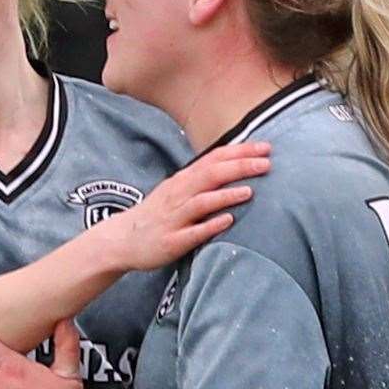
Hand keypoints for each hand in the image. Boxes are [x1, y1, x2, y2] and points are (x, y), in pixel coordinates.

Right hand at [93, 141, 269, 272]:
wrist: (122, 239)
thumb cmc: (158, 213)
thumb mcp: (178, 190)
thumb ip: (204, 179)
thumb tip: (238, 165)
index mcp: (183, 180)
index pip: (214, 159)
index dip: (240, 151)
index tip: (266, 147)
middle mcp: (179, 194)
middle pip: (211, 175)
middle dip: (239, 167)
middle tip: (266, 163)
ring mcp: (174, 218)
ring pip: (201, 202)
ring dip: (225, 195)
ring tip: (249, 191)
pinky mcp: (171, 241)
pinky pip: (192, 233)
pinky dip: (210, 225)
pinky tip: (228, 221)